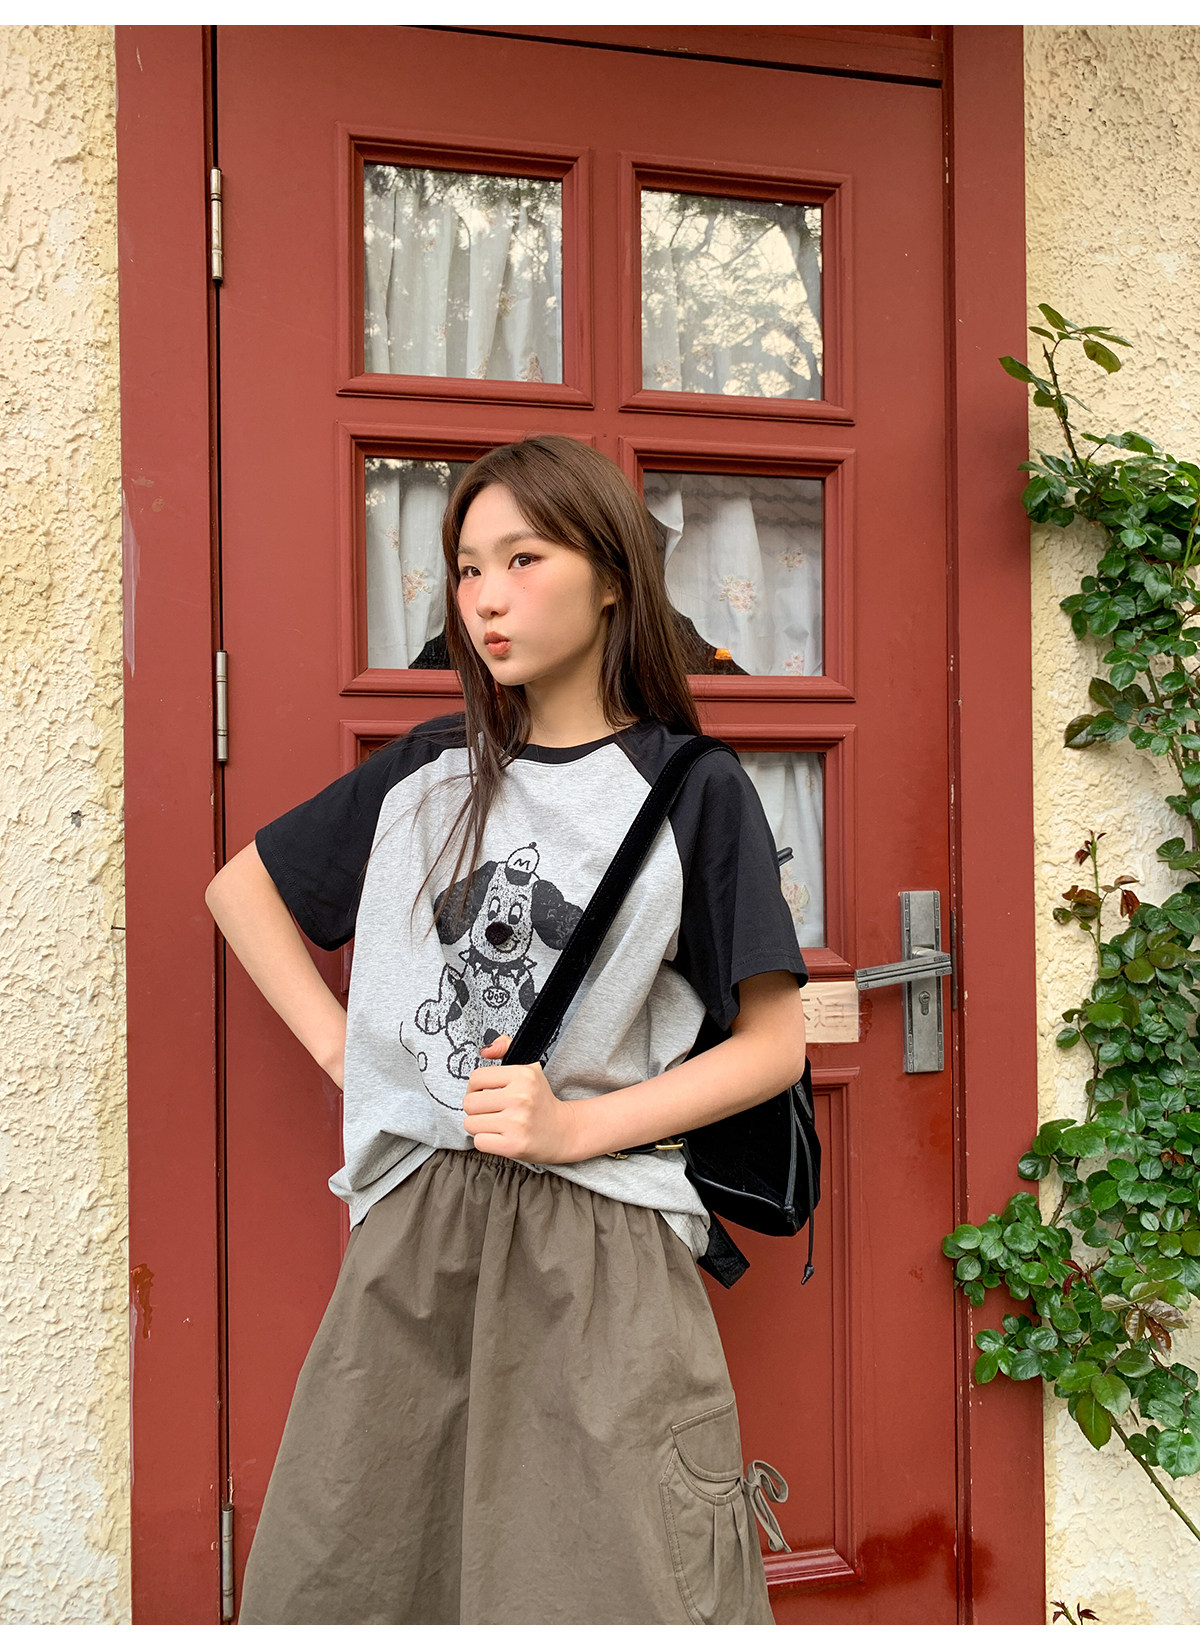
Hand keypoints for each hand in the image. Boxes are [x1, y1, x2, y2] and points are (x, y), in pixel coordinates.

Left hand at [463, 1035, 581, 1161]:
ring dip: (479, 1126)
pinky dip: (485, 1141)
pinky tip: (499, 1136)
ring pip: (471, 1123)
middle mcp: (520, 1097)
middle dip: (475, 1108)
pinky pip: (479, 1142)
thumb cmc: (540, 1101)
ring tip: (495, 1124)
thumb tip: (484, 1051)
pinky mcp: (514, 1145)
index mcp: (523, 1075)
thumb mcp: (529, 1068)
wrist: (563, 1131)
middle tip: (490, 1111)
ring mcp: (517, 1123)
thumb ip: (505, 1048)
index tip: (484, 1093)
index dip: (475, 1087)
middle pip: (469, 1102)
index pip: (476, 1078)